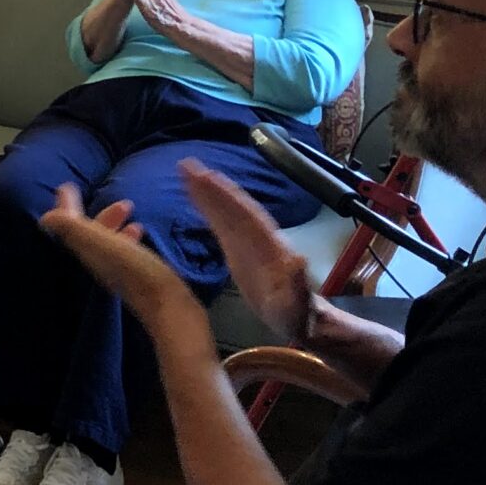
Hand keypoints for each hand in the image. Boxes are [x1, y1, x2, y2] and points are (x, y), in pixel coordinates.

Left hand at [38, 184, 201, 336]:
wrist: (171, 311)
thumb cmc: (138, 272)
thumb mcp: (104, 244)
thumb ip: (75, 230)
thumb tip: (45, 218)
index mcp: (88, 252)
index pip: (70, 226)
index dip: (67, 207)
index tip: (67, 186)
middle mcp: (98, 263)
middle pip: (89, 234)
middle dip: (98, 214)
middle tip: (121, 202)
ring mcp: (116, 272)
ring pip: (107, 241)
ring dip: (113, 224)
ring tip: (131, 209)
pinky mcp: (136, 278)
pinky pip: (123, 250)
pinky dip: (126, 236)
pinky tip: (141, 233)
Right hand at [180, 159, 314, 343]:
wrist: (298, 318)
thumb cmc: (295, 314)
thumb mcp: (296, 304)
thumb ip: (296, 285)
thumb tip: (298, 261)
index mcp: (272, 247)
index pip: (247, 217)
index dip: (228, 197)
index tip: (208, 178)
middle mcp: (260, 238)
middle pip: (235, 207)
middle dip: (213, 186)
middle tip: (188, 167)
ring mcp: (249, 242)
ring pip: (227, 211)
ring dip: (208, 191)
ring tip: (187, 172)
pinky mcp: (239, 249)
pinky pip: (222, 223)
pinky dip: (208, 207)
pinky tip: (194, 196)